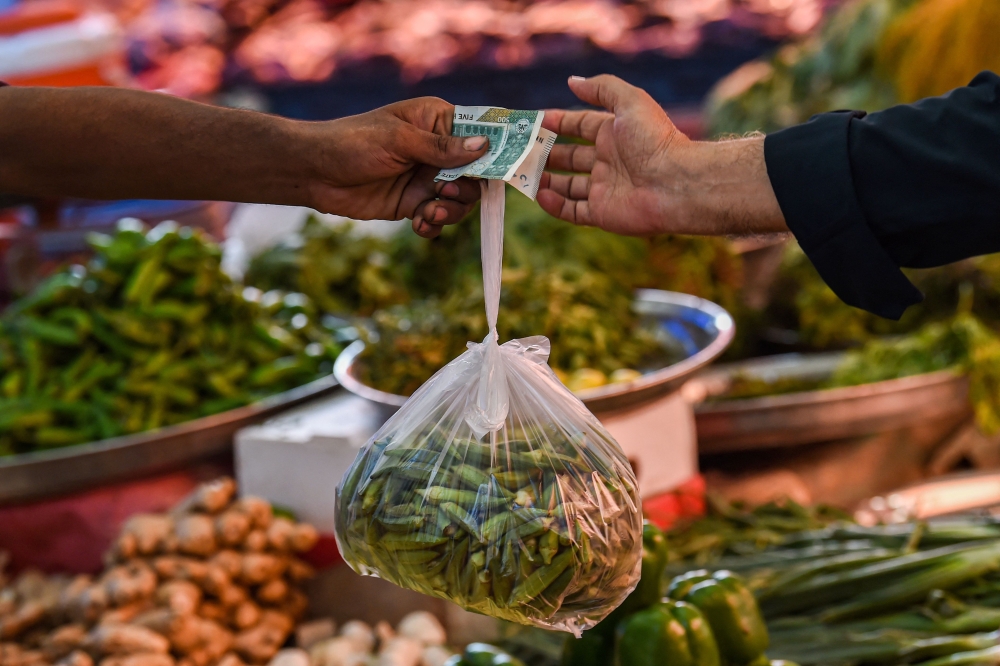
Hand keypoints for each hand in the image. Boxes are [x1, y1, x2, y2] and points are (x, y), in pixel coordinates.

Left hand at [302, 97, 486, 235]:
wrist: (314, 172)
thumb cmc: (352, 142)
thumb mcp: (398, 141)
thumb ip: (440, 148)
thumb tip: (483, 147)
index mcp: (438, 121)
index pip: (481, 135)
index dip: (497, 153)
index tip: (508, 172)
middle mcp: (438, 150)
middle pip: (477, 175)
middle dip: (468, 192)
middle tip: (445, 196)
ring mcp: (427, 178)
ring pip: (460, 201)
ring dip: (450, 213)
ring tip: (428, 214)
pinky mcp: (413, 203)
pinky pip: (437, 219)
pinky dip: (432, 226)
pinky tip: (418, 225)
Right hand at [537, 75, 786, 236]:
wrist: (676, 184)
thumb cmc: (654, 139)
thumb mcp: (629, 101)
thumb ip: (601, 88)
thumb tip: (572, 81)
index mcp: (614, 134)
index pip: (579, 126)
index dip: (557, 122)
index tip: (532, 122)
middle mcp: (608, 161)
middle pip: (569, 157)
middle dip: (545, 153)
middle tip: (519, 150)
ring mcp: (604, 188)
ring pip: (567, 185)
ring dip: (544, 179)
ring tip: (521, 174)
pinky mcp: (602, 213)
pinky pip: (572, 211)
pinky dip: (554, 204)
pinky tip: (539, 194)